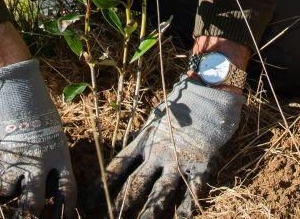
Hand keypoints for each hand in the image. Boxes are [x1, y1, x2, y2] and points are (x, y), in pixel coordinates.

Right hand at [0, 58, 76, 217]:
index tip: (63, 214)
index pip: (67, 191)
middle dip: (30, 212)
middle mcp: (35, 162)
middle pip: (34, 203)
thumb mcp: (52, 126)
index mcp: (57, 154)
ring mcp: (10, 161)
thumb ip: (51, 152)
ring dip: (8, 188)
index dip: (66, 208)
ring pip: (7, 192)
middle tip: (27, 213)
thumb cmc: (34, 99)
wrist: (7, 81)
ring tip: (9, 175)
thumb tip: (47, 173)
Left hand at [103, 78, 241, 217]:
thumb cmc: (182, 101)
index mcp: (144, 140)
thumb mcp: (156, 117)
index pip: (118, 166)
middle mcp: (158, 152)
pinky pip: (191, 191)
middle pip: (136, 183)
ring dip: (150, 211)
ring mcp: (179, 159)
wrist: (209, 91)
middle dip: (122, 204)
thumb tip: (133, 153)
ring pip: (160, 191)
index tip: (89, 202)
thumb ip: (145, 137)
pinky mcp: (200, 164)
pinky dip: (186, 208)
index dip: (104, 186)